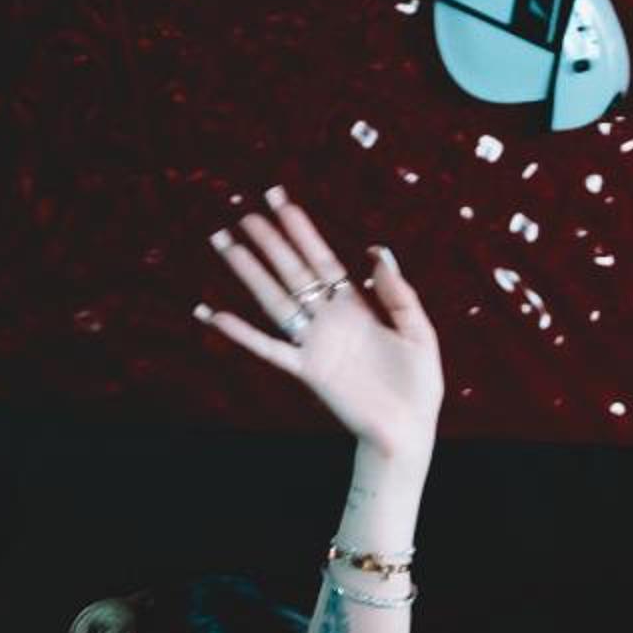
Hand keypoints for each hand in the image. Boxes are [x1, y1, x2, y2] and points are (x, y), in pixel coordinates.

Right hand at [196, 188, 441, 459]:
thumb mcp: (419, 334)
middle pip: (294, 273)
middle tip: (246, 215)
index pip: (323, 260)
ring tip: (226, 244)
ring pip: (275, 301)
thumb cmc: (418, 385)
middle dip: (271, 243)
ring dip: (250, 274)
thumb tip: (376, 254)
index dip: (302, 231)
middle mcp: (330, 321)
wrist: (408, 431)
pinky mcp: (307, 371)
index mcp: (357, 307)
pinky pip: (268, 348)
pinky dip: (241, 333)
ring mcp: (315, 344)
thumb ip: (399, 295)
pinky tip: (213, 314)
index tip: (280, 201)